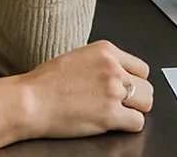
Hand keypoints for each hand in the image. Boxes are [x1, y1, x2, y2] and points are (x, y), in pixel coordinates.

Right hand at [19, 40, 153, 138]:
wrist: (29, 101)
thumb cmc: (44, 82)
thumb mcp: (78, 56)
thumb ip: (102, 62)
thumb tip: (115, 72)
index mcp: (106, 50)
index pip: (140, 67)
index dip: (133, 80)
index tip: (127, 88)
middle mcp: (113, 68)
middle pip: (147, 85)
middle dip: (137, 96)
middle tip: (124, 103)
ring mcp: (113, 91)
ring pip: (146, 102)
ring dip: (135, 110)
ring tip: (120, 113)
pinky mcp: (109, 114)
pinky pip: (137, 122)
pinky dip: (128, 125)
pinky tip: (115, 124)